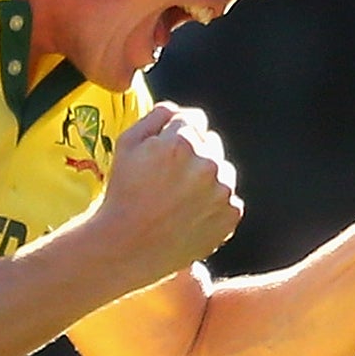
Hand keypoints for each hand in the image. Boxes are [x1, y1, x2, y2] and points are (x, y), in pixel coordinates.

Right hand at [95, 102, 242, 283]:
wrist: (129, 246)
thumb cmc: (124, 193)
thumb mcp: (126, 144)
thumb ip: (155, 117)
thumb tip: (177, 110)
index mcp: (182, 142)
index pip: (194, 120)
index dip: (177, 135)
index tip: (165, 154)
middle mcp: (207, 163)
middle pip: (211, 143)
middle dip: (195, 153)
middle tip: (170, 179)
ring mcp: (222, 191)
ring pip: (223, 171)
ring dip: (208, 179)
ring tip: (179, 199)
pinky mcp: (231, 215)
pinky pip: (229, 199)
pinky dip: (215, 205)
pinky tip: (190, 215)